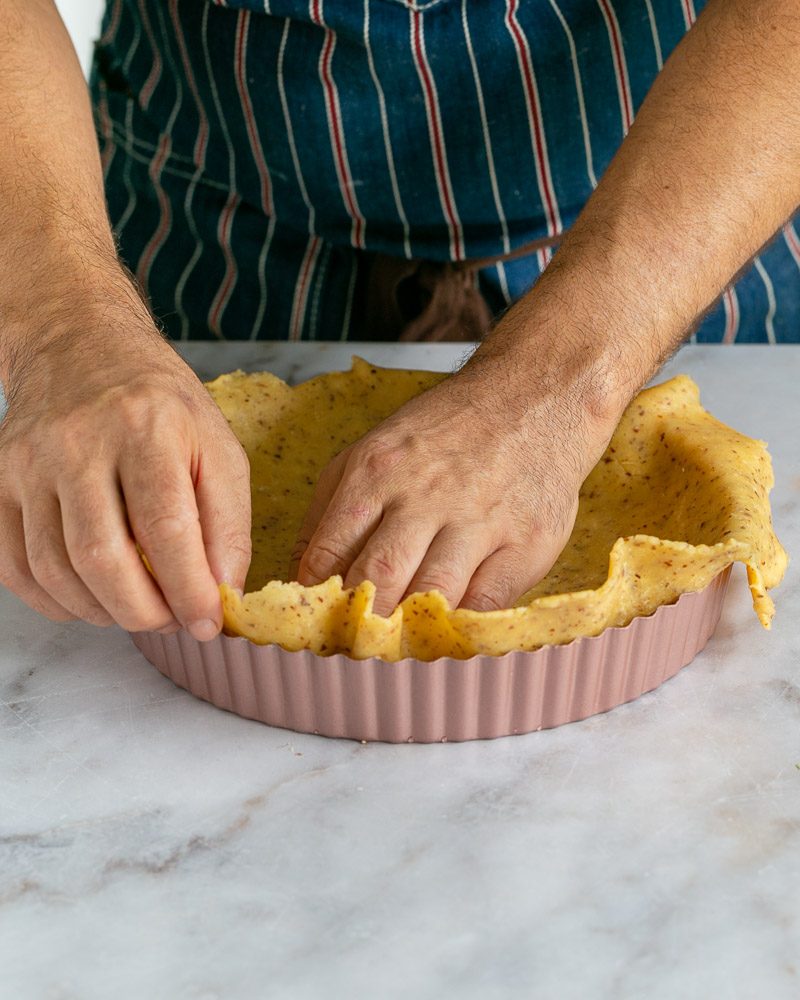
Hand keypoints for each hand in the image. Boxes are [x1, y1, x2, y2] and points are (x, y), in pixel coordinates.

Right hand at [0, 290, 250, 639]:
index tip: (208, 622)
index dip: (189, 590)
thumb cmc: (159, 404)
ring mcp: (29, 463)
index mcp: (146, 427)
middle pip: (101, 558)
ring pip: (54, 569)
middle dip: (142, 611)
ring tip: (137, 609)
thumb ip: (228, 521)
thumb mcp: (217, 446)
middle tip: (170, 620)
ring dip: (102, 611)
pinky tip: (91, 599)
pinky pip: (15, 566)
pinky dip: (55, 601)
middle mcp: (79, 442)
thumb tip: (222, 591)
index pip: (166, 529)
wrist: (81, 348)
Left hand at [291, 342, 617, 616]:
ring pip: (431, 596)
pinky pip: (487, 603)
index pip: (328, 554)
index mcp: (374, 473)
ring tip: (394, 650)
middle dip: (358, 622)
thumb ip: (330, 510)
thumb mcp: (372, 450)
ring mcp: (478, 521)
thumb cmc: (446, 432)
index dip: (315, 600)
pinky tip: (446, 634)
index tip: (313, 625)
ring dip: (408, 632)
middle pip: (377, 579)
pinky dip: (462, 627)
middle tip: (351, 647)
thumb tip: (298, 573)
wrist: (533, 400)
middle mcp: (424, 497)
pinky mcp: (526, 543)